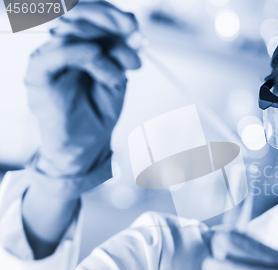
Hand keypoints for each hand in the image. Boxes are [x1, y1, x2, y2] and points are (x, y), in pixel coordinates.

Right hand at [24, 1, 140, 179]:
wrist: (86, 145)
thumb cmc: (99, 111)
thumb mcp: (118, 76)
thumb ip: (120, 52)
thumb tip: (132, 30)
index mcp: (79, 43)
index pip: (89, 14)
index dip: (111, 14)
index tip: (134, 26)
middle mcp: (61, 46)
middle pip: (77, 14)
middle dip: (108, 19)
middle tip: (131, 32)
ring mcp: (48, 59)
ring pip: (69, 31)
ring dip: (103, 44)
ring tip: (121, 71)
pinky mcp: (39, 76)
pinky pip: (56, 55)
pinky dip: (80, 52)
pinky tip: (99, 59)